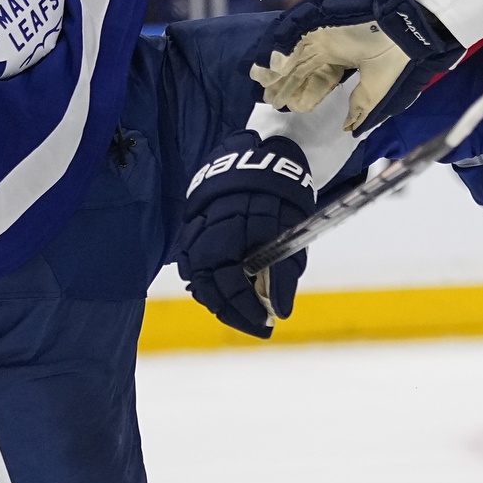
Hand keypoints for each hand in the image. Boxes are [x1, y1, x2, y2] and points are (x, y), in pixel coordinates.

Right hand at [176, 132, 313, 338]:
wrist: (265, 157)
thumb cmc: (285, 198)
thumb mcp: (293, 232)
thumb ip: (284, 272)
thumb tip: (279, 312)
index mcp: (241, 223)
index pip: (233, 278)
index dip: (247, 306)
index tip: (266, 324)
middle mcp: (213, 223)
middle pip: (209, 280)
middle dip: (231, 309)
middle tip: (255, 326)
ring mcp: (198, 222)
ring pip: (196, 272)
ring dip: (216, 298)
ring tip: (240, 312)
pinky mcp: (192, 221)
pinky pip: (189, 258)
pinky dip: (203, 280)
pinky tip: (220, 293)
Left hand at [251, 22, 410, 129]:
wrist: (405, 27)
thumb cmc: (395, 57)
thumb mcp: (376, 88)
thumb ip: (360, 107)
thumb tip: (348, 129)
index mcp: (345, 60)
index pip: (320, 79)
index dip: (306, 93)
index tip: (293, 108)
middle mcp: (330, 47)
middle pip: (302, 68)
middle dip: (286, 85)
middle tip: (270, 100)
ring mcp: (322, 34)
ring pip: (294, 55)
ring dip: (278, 70)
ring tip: (262, 85)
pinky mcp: (317, 22)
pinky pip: (292, 36)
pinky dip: (280, 50)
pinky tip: (268, 66)